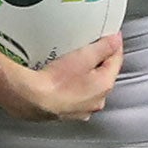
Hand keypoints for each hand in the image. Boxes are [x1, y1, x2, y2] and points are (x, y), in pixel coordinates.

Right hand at [5, 32, 122, 120]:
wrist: (30, 98)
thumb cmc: (55, 82)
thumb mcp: (83, 56)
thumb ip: (104, 47)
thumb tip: (115, 41)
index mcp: (104, 86)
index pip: (116, 60)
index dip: (113, 45)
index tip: (110, 35)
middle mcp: (96, 101)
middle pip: (102, 74)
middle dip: (98, 60)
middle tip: (86, 48)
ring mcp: (80, 109)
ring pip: (87, 86)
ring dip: (83, 74)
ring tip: (70, 63)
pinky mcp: (65, 112)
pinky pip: (73, 94)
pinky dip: (70, 86)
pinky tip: (59, 78)